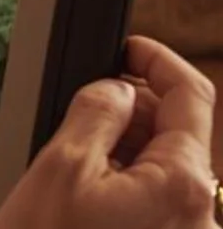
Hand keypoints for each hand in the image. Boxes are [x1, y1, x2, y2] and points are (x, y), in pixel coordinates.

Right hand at [0, 36, 215, 228]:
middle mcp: (202, 214)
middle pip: (177, 132)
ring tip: (74, 167)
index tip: (127, 48)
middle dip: (132, 111)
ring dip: (124, 150)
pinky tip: (87, 194)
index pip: (191, 96)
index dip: (157, 60)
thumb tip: (117, 88)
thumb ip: (95, 112)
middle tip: (78, 115)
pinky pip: (158, 199)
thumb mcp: (59, 167)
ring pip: (164, 166)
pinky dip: (126, 183)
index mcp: (182, 184)